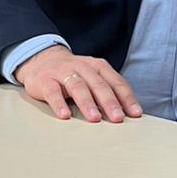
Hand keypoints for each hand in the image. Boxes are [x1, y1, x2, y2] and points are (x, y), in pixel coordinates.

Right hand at [15, 45, 141, 122]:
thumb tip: (126, 113)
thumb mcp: (92, 77)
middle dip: (110, 102)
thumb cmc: (72, 74)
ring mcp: (63, 73)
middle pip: (99, 85)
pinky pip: (53, 92)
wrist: (41, 59)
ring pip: (78, 87)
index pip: (115, 82)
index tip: (135, 114)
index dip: (126, 98)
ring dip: (87, 103)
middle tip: (117, 118)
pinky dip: (59, 104)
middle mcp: (82, 67)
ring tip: (95, 118)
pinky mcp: (45, 81)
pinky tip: (65, 115)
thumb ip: (106, 91)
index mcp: (97, 67)